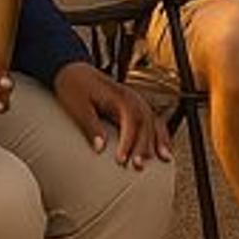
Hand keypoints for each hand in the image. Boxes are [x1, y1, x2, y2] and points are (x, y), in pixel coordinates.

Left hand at [53, 61, 172, 166]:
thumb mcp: (78, 107)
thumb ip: (90, 126)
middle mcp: (132, 98)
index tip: (121, 160)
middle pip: (146, 123)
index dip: (128, 141)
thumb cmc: (75, 87)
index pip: (130, 120)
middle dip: (144, 146)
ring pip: (153, 121)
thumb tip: (100, 148)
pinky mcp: (135, 106)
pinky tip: (165, 148)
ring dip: (158, 141)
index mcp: (119, 96)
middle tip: (138, 166)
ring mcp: (135, 101)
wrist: (74, 71)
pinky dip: (161, 134)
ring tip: (163, 160)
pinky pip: (154, 120)